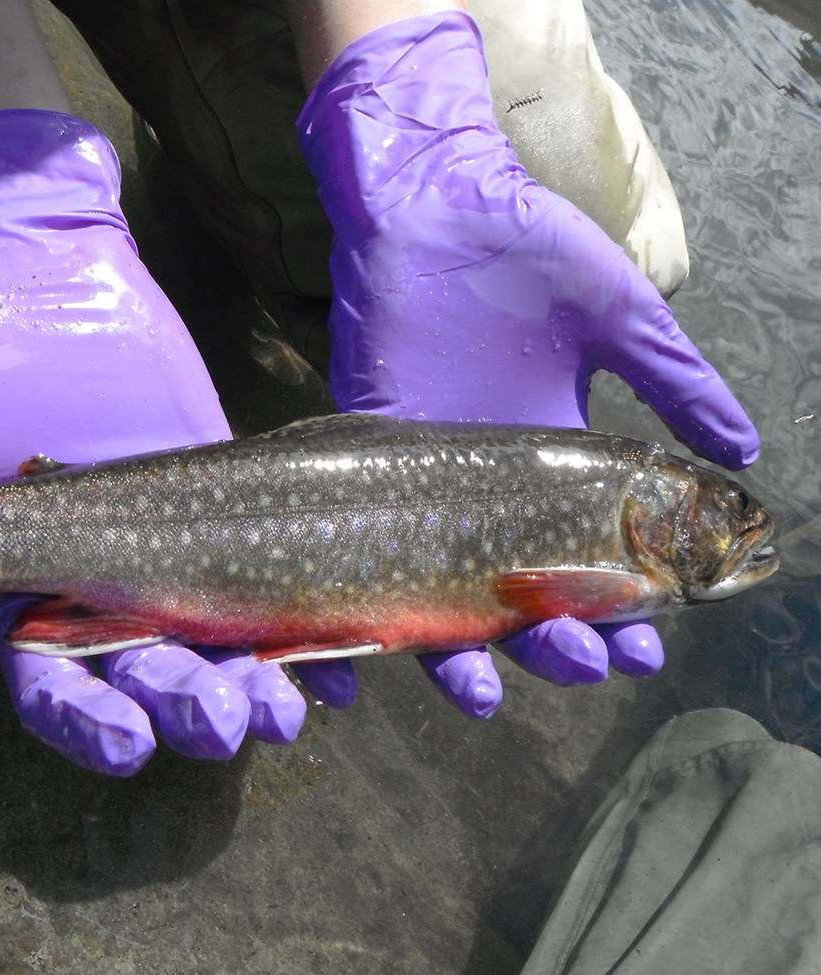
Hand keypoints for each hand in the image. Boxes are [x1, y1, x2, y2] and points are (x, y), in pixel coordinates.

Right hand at [0, 110, 354, 772]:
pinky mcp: (222, 501)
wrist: (33, 270)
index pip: (54, 686)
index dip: (87, 725)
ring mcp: (165, 546)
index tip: (129, 748)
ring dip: (254, 685)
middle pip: (147, 676)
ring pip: (214, 642)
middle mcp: (99, 585)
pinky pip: (270, 576)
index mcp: (24, 592)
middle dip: (187, 706)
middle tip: (226, 721)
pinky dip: (309, 625)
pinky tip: (344, 655)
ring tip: (287, 709)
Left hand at [296, 12, 757, 714]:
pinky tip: (376, 656)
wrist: (436, 200)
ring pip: (437, 588)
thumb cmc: (532, 248)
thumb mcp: (620, 318)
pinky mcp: (367, 454)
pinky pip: (360, 540)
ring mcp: (425, 475)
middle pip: (518, 590)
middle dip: (551, 641)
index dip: (619, 609)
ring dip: (459, 651)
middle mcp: (488, 481)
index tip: (645, 649)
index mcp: (553, 459)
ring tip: (479, 689)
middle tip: (579, 666)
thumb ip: (675, 385)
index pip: (592, 558)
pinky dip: (363, 608)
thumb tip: (746, 455)